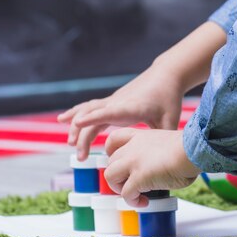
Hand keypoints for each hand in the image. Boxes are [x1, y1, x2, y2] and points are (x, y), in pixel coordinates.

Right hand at [58, 21, 225, 159]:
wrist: (165, 75)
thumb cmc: (168, 97)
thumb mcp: (170, 120)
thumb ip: (163, 140)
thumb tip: (162, 162)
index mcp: (130, 107)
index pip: (108, 113)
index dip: (93, 118)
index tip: (78, 123)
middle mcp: (117, 102)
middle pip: (93, 115)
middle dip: (82, 133)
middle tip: (80, 156)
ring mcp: (113, 100)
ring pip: (88, 110)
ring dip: (76, 123)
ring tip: (69, 141)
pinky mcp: (112, 101)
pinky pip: (91, 108)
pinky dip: (78, 114)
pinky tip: (66, 119)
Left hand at [104, 128, 200, 206]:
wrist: (191, 150)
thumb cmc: (187, 148)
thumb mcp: (164, 144)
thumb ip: (153, 154)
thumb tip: (157, 170)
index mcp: (140, 136)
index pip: (113, 140)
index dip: (112, 153)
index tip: (122, 163)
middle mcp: (132, 147)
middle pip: (110, 162)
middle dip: (118, 176)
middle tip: (132, 184)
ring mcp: (133, 162)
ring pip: (110, 176)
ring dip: (120, 189)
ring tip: (135, 194)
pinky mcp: (138, 178)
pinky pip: (125, 194)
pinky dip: (133, 201)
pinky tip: (144, 202)